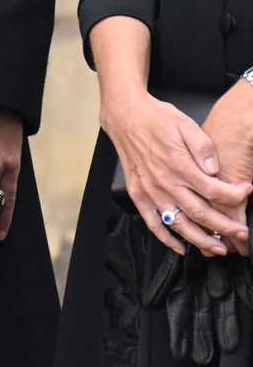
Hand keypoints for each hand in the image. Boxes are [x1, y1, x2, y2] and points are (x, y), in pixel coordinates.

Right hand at [102, 87, 249, 257]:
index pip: (213, 189)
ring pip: (179, 225)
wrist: (126, 118)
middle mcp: (165, 183)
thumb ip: (203, 148)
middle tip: (241, 234)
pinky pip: (153, 224)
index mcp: (179, 165)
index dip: (234, 195)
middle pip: (200, 213)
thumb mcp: (186, 125)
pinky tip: (181, 247)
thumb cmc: (156, 119)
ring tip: (218, 248)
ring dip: (200, 240)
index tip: (246, 193)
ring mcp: (150, 192)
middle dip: (224, 227)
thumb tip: (215, 170)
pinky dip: (167, 239)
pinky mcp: (138, 196)